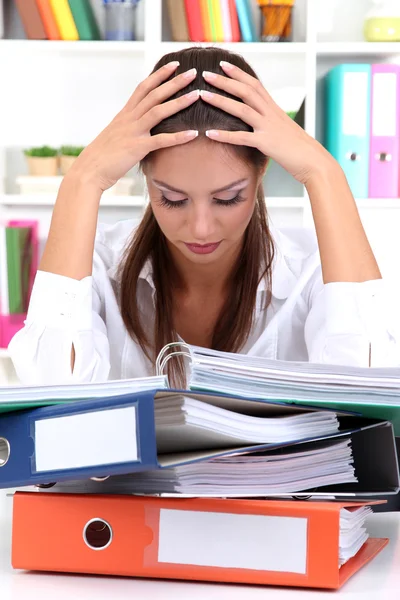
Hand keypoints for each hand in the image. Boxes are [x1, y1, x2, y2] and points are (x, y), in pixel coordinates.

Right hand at [67, 62, 199, 191]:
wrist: (89, 171)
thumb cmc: (103, 157)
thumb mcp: (115, 136)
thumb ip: (128, 128)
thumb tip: (139, 126)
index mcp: (125, 114)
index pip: (143, 88)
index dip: (159, 75)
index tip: (174, 65)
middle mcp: (129, 119)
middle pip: (154, 94)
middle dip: (174, 82)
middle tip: (192, 72)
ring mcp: (133, 132)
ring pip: (158, 111)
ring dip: (179, 102)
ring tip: (197, 95)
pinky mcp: (137, 148)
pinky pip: (161, 140)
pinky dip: (178, 137)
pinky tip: (193, 134)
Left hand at [201, 61, 326, 184]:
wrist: (314, 161)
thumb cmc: (299, 150)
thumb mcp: (283, 130)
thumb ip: (270, 123)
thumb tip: (260, 122)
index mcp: (274, 109)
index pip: (255, 85)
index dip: (239, 74)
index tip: (223, 65)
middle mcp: (271, 114)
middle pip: (245, 91)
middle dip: (225, 81)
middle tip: (206, 74)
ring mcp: (268, 128)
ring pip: (241, 109)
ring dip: (220, 100)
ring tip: (202, 95)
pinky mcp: (266, 144)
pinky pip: (241, 138)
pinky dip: (224, 135)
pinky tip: (209, 133)